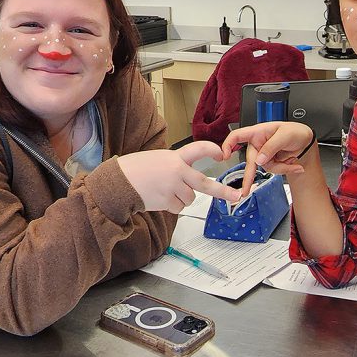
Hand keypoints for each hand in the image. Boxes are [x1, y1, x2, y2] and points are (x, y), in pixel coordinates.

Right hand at [117, 140, 241, 212]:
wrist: (118, 182)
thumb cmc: (136, 169)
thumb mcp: (159, 158)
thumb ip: (177, 165)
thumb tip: (191, 179)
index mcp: (175, 157)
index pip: (198, 149)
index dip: (212, 150)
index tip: (222, 154)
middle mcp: (176, 171)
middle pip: (204, 183)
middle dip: (223, 191)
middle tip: (237, 196)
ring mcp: (172, 187)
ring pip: (189, 198)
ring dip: (181, 197)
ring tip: (165, 190)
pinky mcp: (166, 201)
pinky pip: (178, 207)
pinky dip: (172, 206)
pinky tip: (160, 198)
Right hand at [221, 122, 313, 176]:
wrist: (306, 141)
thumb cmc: (294, 131)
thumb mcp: (284, 136)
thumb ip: (271, 147)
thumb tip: (259, 160)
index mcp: (257, 132)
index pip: (237, 136)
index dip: (227, 144)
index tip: (224, 155)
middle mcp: (258, 144)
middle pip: (250, 161)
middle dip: (250, 176)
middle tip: (245, 191)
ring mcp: (263, 154)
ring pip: (265, 168)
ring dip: (280, 168)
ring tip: (293, 162)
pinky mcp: (270, 162)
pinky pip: (273, 170)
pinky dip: (285, 169)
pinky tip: (294, 164)